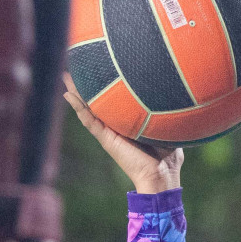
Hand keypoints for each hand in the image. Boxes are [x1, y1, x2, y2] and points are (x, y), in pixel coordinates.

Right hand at [62, 72, 183, 193]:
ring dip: (77, 93)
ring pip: (88, 108)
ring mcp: (109, 132)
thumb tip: (174, 99)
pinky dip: (78, 108)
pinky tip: (68, 96)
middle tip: (76, 66)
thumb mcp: (167, 128)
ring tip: (65, 76)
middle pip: (97, 101)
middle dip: (87, 85)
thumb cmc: (168, 156)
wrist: (161, 175)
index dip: (108, 85)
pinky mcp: (106, 139)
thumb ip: (165, 115)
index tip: (102, 67)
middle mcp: (117, 125)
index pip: (116, 101)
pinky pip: (89, 120)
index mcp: (130, 122)